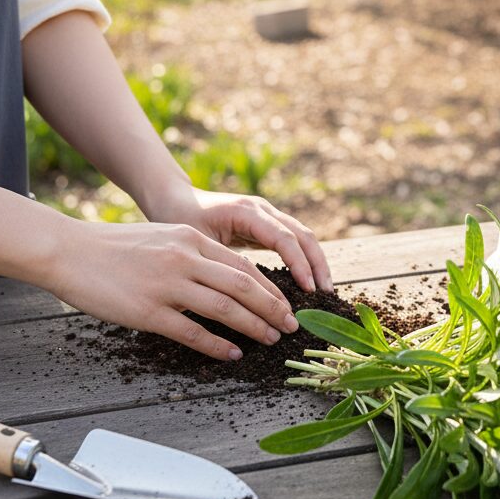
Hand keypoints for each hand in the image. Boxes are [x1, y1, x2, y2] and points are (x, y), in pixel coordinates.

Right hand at [48, 219, 301, 360]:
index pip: (242, 265)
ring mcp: (167, 284)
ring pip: (225, 307)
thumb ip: (192, 253)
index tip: (286, 303)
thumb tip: (223, 277)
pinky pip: (192, 331)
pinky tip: (232, 354)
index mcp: (191, 239)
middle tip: (290, 325)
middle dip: (272, 307)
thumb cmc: (114, 247)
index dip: (269, 286)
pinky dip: (217, 344)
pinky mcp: (148, 310)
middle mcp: (185, 258)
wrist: (70, 251)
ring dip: (253, 326)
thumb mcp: (163, 238)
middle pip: (242, 285)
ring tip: (271, 339)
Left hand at [143, 186, 334, 293]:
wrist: (174, 199)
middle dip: (317, 264)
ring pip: (302, 235)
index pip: (284, 238)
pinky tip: (308, 280)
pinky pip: (292, 240)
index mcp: (247, 212)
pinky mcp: (265, 223)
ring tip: (323, 290)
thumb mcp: (198, 243)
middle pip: (302, 234)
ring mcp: (266, 214)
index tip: (309, 290)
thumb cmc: (179, 221)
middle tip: (326, 294)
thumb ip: (222, 264)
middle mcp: (262, 209)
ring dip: (315, 261)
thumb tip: (241, 299)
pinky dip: (304, 258)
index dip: (300, 264)